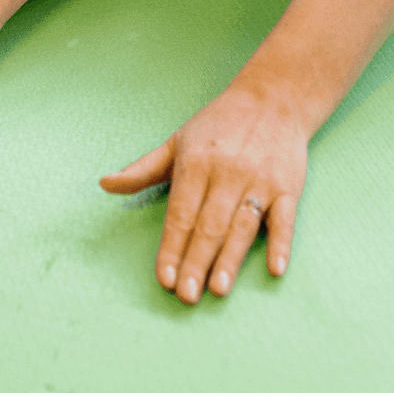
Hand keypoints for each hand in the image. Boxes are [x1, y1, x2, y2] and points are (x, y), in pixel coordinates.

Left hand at [100, 82, 310, 303]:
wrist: (274, 99)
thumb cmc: (219, 124)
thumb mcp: (177, 141)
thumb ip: (142, 168)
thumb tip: (105, 184)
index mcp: (196, 163)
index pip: (181, 214)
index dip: (171, 247)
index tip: (164, 277)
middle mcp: (227, 173)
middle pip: (209, 226)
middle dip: (195, 262)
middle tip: (186, 295)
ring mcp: (260, 181)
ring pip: (242, 226)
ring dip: (230, 259)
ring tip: (218, 288)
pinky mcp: (288, 186)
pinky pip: (285, 219)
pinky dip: (281, 244)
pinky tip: (275, 269)